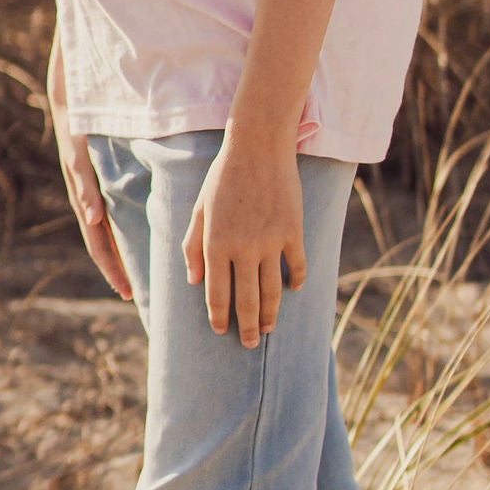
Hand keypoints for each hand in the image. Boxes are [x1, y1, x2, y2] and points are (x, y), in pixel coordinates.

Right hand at [56, 120, 131, 301]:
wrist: (69, 100)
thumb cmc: (77, 128)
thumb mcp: (78, 156)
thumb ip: (84, 185)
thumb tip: (93, 219)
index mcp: (84, 200)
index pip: (98, 245)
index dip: (112, 269)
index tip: (127, 292)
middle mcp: (86, 202)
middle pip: (102, 246)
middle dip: (116, 271)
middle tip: (134, 296)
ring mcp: (90, 195)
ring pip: (104, 235)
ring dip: (117, 257)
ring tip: (134, 278)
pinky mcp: (97, 185)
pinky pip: (108, 217)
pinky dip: (117, 235)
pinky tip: (130, 242)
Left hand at [183, 131, 305, 347]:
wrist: (258, 146)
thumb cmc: (223, 177)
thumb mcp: (199, 210)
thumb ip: (192, 246)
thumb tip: (194, 281)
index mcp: (216, 245)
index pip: (217, 294)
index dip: (219, 317)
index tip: (221, 330)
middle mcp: (244, 248)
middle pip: (248, 301)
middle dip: (247, 327)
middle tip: (249, 343)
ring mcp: (272, 241)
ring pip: (274, 291)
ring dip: (271, 315)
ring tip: (269, 328)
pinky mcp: (293, 232)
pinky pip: (297, 266)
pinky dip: (296, 282)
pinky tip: (292, 290)